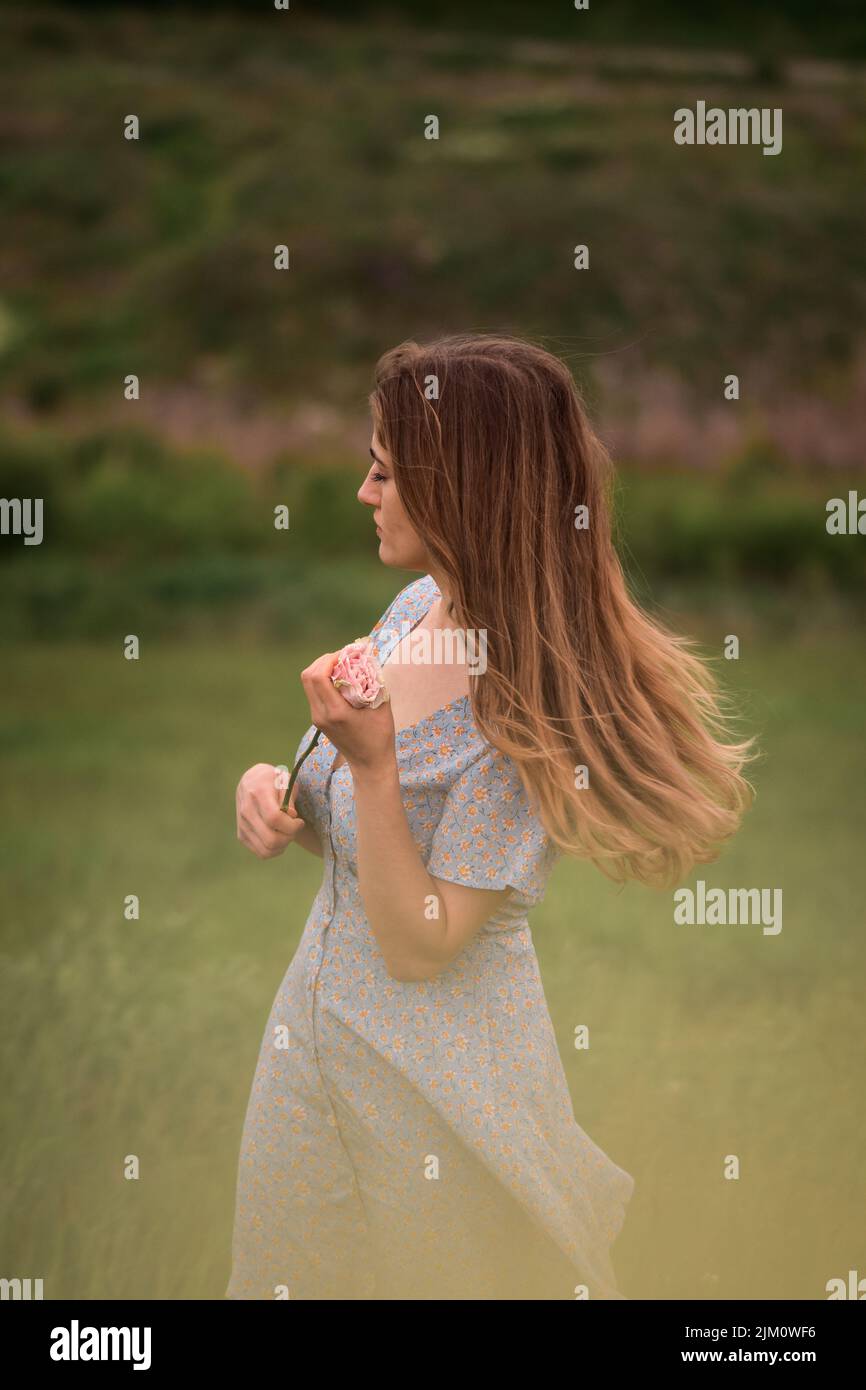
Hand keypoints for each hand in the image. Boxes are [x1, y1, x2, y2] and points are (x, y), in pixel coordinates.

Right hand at [237, 763, 305, 858]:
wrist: (251, 781)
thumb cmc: (274, 780)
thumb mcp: (286, 781)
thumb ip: (290, 799)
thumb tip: (291, 816)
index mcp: (258, 793)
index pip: (274, 819)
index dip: (292, 825)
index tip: (299, 821)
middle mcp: (246, 811)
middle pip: (271, 839)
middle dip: (289, 837)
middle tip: (295, 828)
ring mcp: (242, 824)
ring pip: (266, 850)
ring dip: (283, 845)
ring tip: (287, 833)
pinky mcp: (241, 835)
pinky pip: (261, 852)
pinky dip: (274, 850)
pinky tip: (279, 837)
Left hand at [301, 652, 396, 772]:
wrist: (369, 764)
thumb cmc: (380, 737)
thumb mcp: (382, 707)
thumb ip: (374, 681)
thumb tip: (369, 658)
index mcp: (335, 712)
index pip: (319, 677)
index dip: (329, 659)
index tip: (346, 654)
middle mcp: (320, 714)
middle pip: (307, 677)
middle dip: (323, 661)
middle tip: (342, 657)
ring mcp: (317, 717)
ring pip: (308, 683)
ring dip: (322, 669)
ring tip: (341, 665)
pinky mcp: (318, 719)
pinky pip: (314, 692)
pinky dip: (323, 680)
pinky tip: (339, 678)